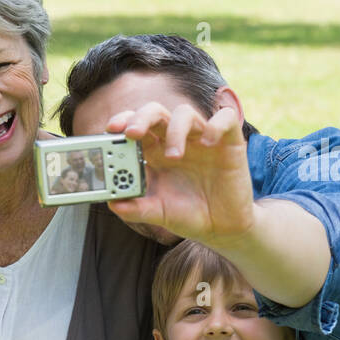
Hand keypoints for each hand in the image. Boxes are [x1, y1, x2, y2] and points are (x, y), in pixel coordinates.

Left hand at [104, 102, 255, 248]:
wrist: (221, 227)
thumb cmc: (187, 215)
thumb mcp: (158, 213)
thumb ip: (136, 208)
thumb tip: (112, 203)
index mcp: (154, 153)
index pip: (135, 125)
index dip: (123, 121)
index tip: (111, 130)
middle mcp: (175, 140)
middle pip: (156, 113)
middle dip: (141, 117)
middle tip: (132, 133)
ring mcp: (201, 138)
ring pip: (185, 113)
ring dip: (175, 130)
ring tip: (174, 156)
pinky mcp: (228, 142)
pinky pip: (225, 118)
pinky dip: (216, 125)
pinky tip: (209, 142)